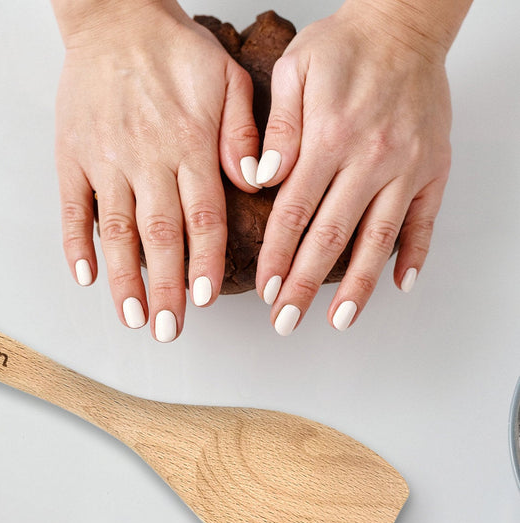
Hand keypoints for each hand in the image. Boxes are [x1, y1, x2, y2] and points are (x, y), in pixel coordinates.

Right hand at [53, 1, 258, 340]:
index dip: (205, 262)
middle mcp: (147, 158)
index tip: (206, 299)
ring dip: (124, 279)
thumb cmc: (174, 50)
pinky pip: (74, 208)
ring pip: (117, 231)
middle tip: (170, 329)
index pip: (202, 216)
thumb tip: (254, 182)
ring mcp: (105, 160)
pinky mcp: (72, 156)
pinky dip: (77, 244)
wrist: (115, 19)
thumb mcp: (227, 77)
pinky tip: (85, 276)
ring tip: (132, 317)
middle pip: (159, 236)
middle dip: (166, 288)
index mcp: (188, 143)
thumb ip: (243, 133)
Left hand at [254, 1, 464, 334]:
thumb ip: (277, 128)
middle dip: (304, 285)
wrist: (405, 23)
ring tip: (339, 320)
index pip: (294, 213)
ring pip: (378, 239)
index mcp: (329, 138)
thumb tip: (260, 178)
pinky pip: (425, 220)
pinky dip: (414, 255)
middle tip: (285, 321)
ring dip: (357, 285)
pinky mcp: (433, 167)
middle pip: (331, 237)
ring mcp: (407, 166)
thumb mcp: (295, 71)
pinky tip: (399, 285)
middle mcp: (370, 158)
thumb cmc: (343, 46)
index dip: (277, 256)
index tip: (263, 289)